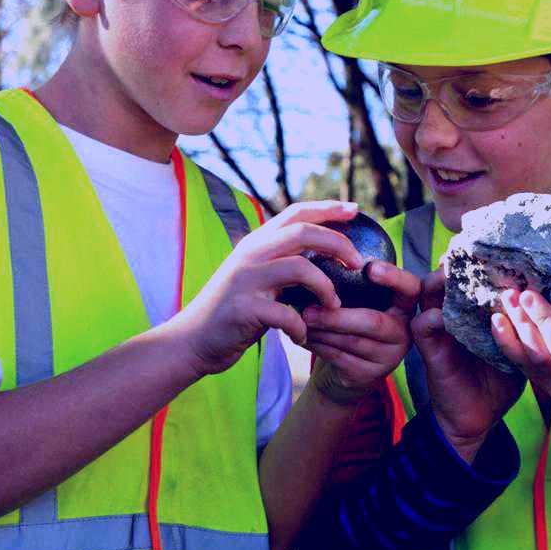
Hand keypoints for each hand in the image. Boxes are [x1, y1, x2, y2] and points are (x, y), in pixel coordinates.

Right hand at [171, 201, 365, 378]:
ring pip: (300, 267)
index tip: (356, 210)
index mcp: (256, 244)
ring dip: (326, 287)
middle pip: (303, 231)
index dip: (328, 208)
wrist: (191, 341)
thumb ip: (281, 264)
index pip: (296, 212)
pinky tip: (303, 336)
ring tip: (334, 306)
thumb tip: (323, 258)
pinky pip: (287, 313)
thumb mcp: (255, 278)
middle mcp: (250, 254)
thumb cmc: (232, 312)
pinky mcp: (244, 309)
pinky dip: (302, 326)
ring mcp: (246, 280)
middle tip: (358, 264)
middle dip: (338, 244)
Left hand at [303, 261, 421, 405]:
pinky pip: (341, 358)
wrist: (347, 366)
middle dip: (335, 316)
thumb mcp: (358, 299)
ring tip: (299, 321)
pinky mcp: (371, 375)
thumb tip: (320, 256)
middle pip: (372, 322)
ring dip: (321, 331)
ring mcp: (390, 356)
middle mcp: (404, 331)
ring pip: (352, 342)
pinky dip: (318, 346)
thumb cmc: (351, 319)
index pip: (410, 287)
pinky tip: (303, 337)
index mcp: (405, 304)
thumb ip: (353, 282)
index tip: (369, 268)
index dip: (393, 277)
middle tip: (307, 310)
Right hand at [413, 269, 525, 461]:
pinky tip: (445, 316)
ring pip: (427, 293)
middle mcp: (454, 314)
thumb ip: (524, 324)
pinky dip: (432, 318)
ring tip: (451, 275)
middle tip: (468, 252)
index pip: (470, 276)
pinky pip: (423, 325)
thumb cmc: (500, 381)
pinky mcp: (430, 349)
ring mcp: (439, 330)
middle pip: (445, 277)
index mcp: (474, 311)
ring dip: (438, 282)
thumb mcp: (519, 348)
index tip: (492, 245)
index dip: (477, 259)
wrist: (478, 419)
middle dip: (455, 263)